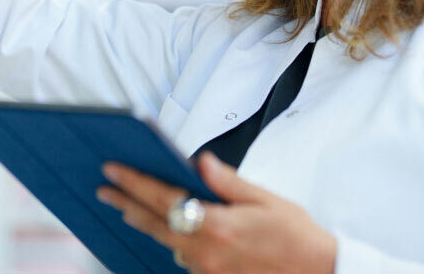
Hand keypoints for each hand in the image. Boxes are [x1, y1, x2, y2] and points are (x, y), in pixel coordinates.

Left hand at [97, 151, 337, 273]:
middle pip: (154, 224)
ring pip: (168, 243)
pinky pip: (184, 258)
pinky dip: (174, 241)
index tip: (112, 172)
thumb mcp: (265, 200)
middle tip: (104, 190)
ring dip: (148, 224)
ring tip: (128, 208)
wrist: (318, 273)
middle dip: (126, 205)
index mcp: (217, 225)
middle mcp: (206, 251)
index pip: (163, 198)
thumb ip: (228, 181)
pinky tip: (168, 230)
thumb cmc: (297, 236)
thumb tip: (200, 162)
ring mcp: (207, 271)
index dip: (134, 183)